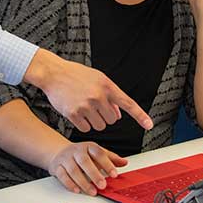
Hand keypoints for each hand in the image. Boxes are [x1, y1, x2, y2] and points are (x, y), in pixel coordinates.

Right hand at [25, 49, 152, 131]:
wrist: (53, 73)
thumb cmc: (76, 75)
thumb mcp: (97, 79)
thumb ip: (110, 95)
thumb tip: (118, 115)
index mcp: (106, 85)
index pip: (128, 103)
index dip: (140, 116)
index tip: (149, 125)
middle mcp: (98, 96)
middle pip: (112, 119)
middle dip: (105, 115)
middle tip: (94, 105)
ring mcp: (85, 105)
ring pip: (100, 126)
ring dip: (94, 121)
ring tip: (85, 107)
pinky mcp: (73, 114)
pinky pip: (86, 128)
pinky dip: (83, 124)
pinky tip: (77, 113)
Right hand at [47, 142, 127, 194]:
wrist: (59, 152)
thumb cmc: (81, 154)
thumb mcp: (96, 153)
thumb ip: (110, 158)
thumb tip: (124, 162)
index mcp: (88, 147)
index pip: (99, 153)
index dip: (107, 163)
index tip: (114, 174)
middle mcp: (76, 151)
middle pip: (84, 161)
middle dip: (94, 174)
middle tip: (103, 185)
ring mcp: (66, 159)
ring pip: (73, 170)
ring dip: (83, 182)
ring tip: (92, 191)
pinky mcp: (57, 167)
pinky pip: (62, 175)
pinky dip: (69, 184)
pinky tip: (77, 190)